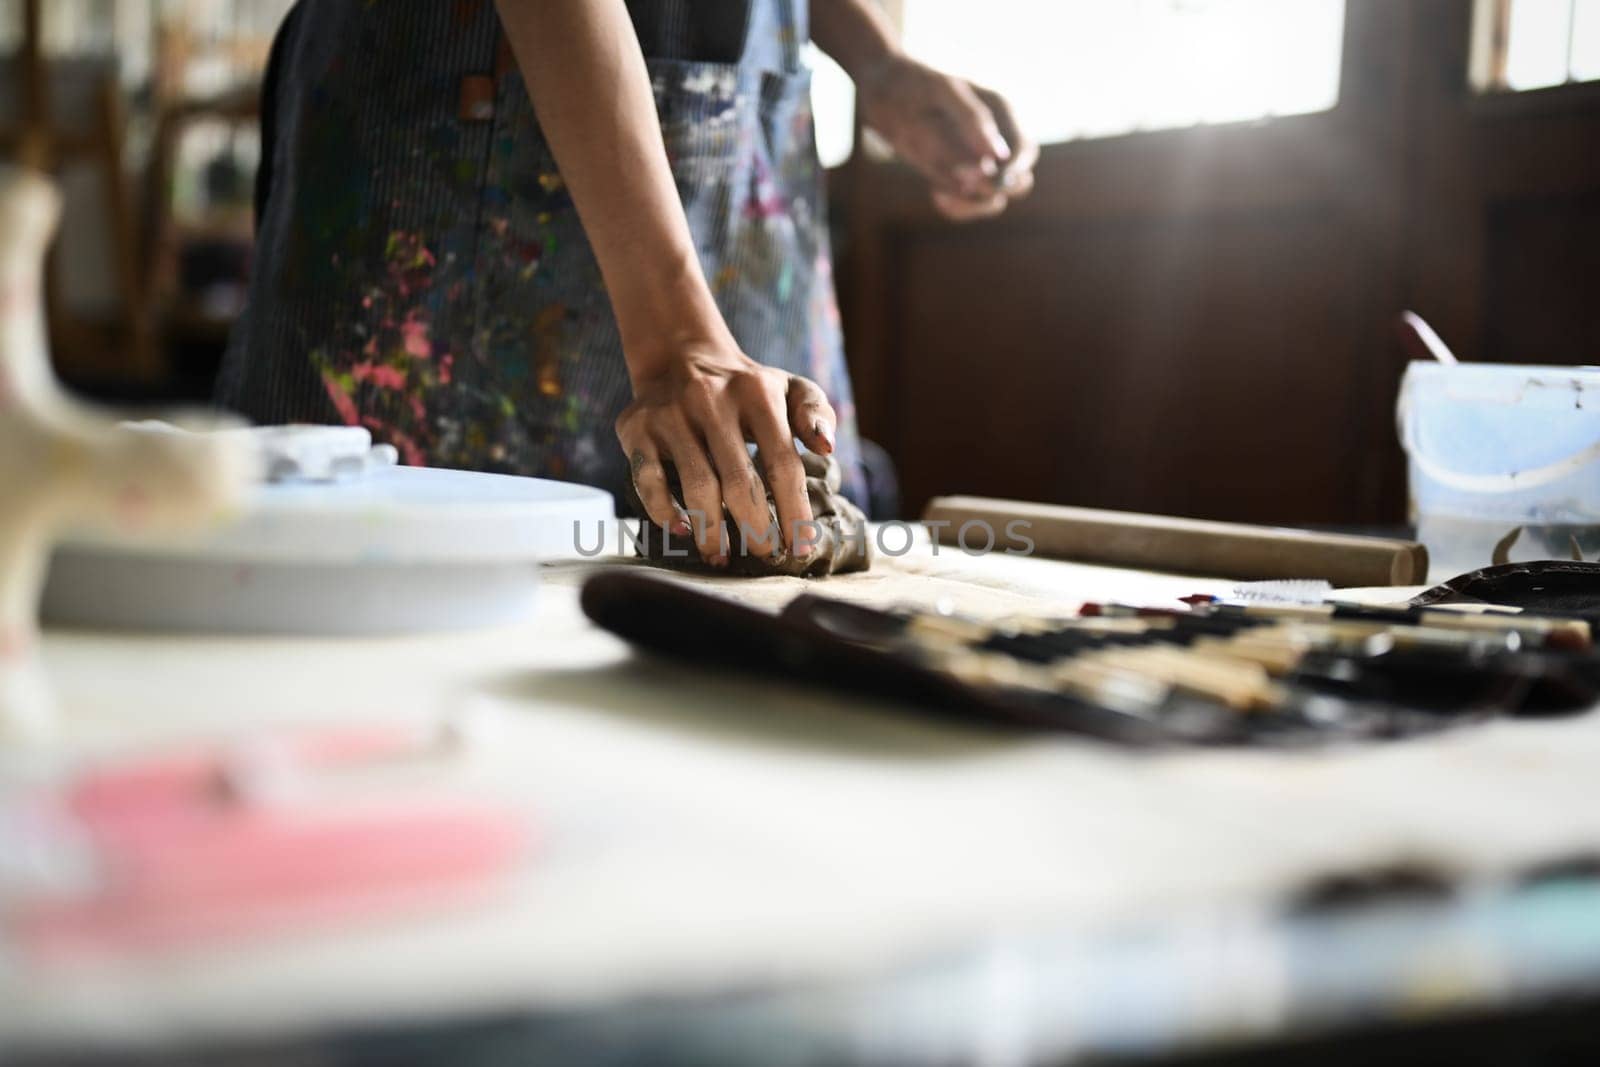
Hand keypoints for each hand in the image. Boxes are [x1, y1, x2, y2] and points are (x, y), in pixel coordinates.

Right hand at [615, 342, 836, 565]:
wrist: (680, 356)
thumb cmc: (746, 388)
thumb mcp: (789, 387)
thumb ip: (816, 413)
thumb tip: (827, 448)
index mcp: (757, 394)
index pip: (783, 463)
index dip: (794, 511)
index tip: (799, 547)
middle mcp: (711, 400)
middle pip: (740, 481)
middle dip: (756, 528)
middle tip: (763, 554)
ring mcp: (671, 414)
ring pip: (697, 485)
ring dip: (712, 531)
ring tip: (721, 555)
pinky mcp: (637, 428)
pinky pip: (649, 479)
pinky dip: (664, 511)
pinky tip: (682, 530)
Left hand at [856, 55, 1037, 220]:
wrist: (881, 84)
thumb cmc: (913, 80)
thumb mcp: (940, 91)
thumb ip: (971, 121)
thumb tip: (996, 158)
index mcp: (999, 112)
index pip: (1023, 151)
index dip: (1011, 170)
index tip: (983, 178)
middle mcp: (993, 138)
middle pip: (1018, 181)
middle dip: (994, 191)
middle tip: (961, 185)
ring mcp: (975, 159)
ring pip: (994, 199)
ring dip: (972, 205)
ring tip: (939, 194)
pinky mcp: (955, 174)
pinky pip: (967, 202)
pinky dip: (955, 207)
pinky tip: (934, 194)